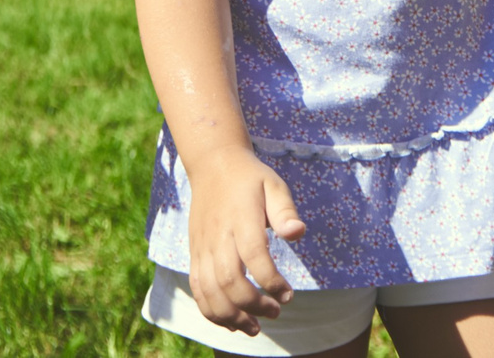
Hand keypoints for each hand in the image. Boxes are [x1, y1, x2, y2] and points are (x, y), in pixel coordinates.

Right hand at [182, 150, 305, 335]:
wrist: (212, 166)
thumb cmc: (250, 179)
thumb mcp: (274, 185)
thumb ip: (285, 210)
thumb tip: (298, 233)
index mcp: (241, 218)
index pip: (254, 256)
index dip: (271, 281)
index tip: (288, 294)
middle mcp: (218, 236)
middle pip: (230, 280)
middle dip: (254, 304)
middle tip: (276, 312)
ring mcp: (203, 247)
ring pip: (210, 291)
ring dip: (232, 316)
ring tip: (254, 327)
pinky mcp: (195, 254)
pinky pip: (197, 289)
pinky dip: (211, 311)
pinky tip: (231, 322)